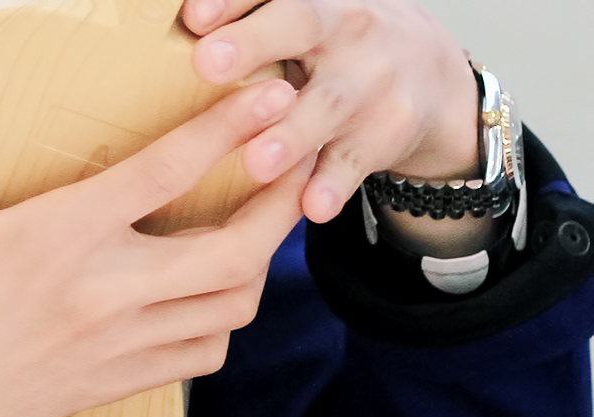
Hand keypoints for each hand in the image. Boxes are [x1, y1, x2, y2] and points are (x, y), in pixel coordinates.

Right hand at [0, 61, 310, 416]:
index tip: (269, 97)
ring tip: (257, 232)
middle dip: (280, 204)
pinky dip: (217, 327)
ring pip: (228, 312)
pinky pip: (195, 360)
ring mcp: (109, 353)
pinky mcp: (102, 392)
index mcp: (53, 241)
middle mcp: (100, 299)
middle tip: (292, 164)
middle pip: (236, 252)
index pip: (168, 170)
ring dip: (256, 268)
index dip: (230, 126)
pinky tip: (202, 303)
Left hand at [183, 0, 480, 223]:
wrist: (428, 74)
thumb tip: (176, 29)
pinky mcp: (383, 134)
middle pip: (300, 26)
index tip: (192, 16)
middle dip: (255, 44)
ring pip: (326, 105)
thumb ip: (245, 25)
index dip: (231, 2)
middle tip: (206, 64)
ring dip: (290, 133)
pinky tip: (311, 208)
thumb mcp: (299, 21)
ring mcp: (369, 82)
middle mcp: (345, 28)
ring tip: (255, 159)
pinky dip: (334, 186)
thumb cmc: (333, 47)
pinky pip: (354, 163)